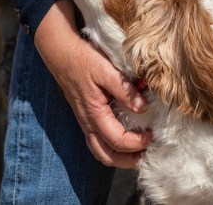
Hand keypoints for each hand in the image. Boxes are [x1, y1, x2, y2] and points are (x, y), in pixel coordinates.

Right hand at [34, 0, 150, 167]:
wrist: (61, 52)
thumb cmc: (83, 59)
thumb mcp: (106, 70)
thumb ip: (124, 90)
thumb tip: (143, 107)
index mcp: (93, 113)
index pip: (117, 140)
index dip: (137, 143)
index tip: (152, 134)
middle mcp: (87, 122)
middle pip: (106, 155)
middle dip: (127, 160)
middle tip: (147, 154)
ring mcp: (85, 120)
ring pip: (100, 151)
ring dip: (119, 157)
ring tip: (138, 153)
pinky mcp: (86, 115)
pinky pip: (97, 140)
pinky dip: (112, 147)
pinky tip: (125, 139)